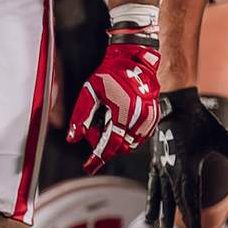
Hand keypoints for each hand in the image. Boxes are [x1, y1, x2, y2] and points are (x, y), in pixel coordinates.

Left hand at [67, 31, 160, 170]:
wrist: (135, 61)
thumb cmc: (110, 74)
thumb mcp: (90, 93)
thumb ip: (81, 117)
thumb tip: (73, 138)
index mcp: (125, 113)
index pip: (111, 144)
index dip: (99, 157)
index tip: (89, 167)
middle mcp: (141, 119)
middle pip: (121, 147)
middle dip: (105, 145)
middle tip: (93, 132)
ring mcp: (150, 119)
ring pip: (131, 144)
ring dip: (116, 141)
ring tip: (104, 123)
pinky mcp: (154, 118)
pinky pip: (139, 137)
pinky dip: (126, 136)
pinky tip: (116, 123)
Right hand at [146, 85, 227, 227]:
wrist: (175, 104)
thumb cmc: (200, 121)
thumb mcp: (221, 137)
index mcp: (187, 166)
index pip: (190, 197)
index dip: (192, 216)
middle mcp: (171, 169)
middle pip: (172, 199)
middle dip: (174, 218)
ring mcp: (161, 164)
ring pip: (159, 193)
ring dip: (158, 210)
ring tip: (154, 225)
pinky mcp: (156, 160)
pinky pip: (153, 182)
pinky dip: (151, 195)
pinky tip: (150, 203)